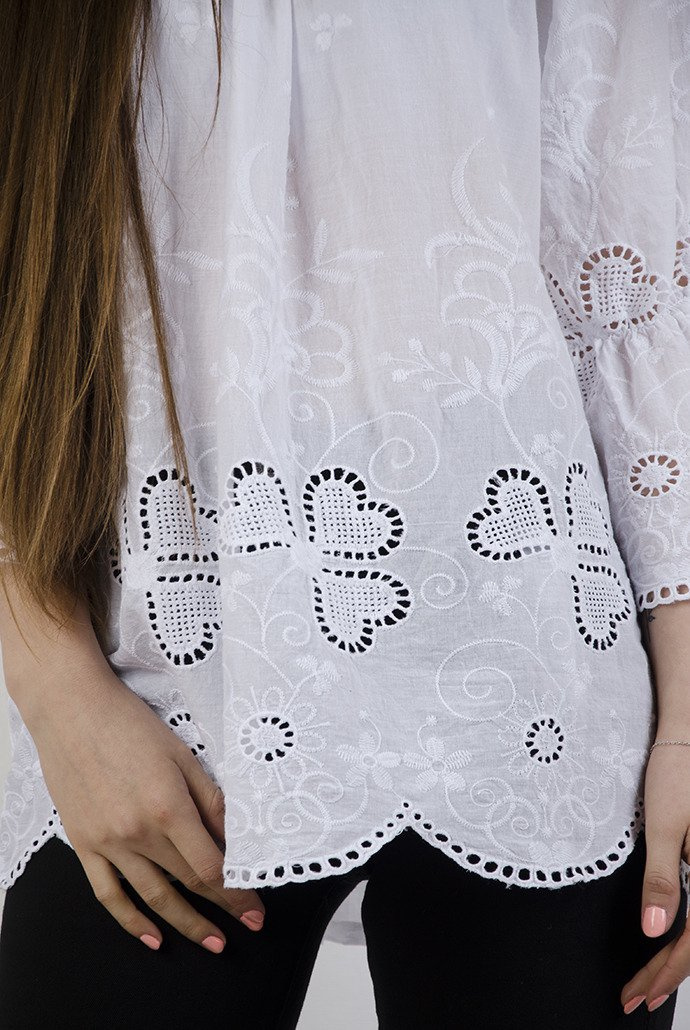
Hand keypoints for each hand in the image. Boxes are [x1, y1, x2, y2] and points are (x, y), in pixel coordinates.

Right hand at [27, 662, 265, 952]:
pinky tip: (152, 938)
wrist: (72, 711)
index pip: (211, 866)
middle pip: (188, 883)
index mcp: (168, 808)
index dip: (237, 893)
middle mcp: (137, 832)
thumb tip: (236, 840)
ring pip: (152, 897)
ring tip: (213, 941)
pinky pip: (108, 893)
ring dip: (185, 924)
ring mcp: (107, 842)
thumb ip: (211, 802)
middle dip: (222, 908)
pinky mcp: (84, 844)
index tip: (256, 909)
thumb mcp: (183, 756)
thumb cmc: (131, 726)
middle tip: (248, 926)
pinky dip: (130, 921)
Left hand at [620, 741, 689, 1015]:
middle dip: (668, 974)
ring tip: (651, 985)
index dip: (666, 972)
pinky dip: (687, 934)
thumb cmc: (678, 774)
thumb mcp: (664, 826)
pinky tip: (669, 943)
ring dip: (679, 959)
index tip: (637, 994)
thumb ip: (661, 881)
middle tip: (635, 999)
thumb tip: (653, 932)